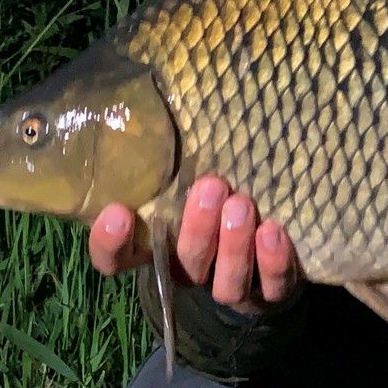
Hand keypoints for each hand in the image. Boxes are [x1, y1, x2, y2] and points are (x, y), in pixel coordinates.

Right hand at [88, 176, 302, 315]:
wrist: (277, 241)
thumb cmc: (223, 193)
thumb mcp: (194, 175)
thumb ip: (178, 155)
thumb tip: (170, 92)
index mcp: (161, 247)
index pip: (119, 258)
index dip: (110, 244)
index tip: (116, 212)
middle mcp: (192, 272)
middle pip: (184, 263)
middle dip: (197, 226)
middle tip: (211, 186)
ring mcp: (230, 286)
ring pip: (225, 283)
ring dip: (233, 245)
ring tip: (242, 205)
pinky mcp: (271, 295)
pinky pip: (270, 288)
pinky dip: (272, 263)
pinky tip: (273, 232)